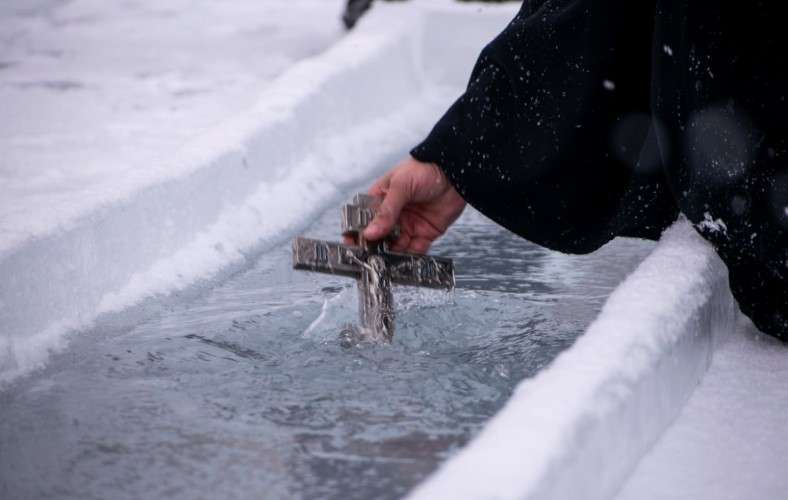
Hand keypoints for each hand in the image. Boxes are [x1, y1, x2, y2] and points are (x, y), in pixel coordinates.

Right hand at [347, 157, 465, 253]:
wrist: (454, 171)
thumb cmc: (424, 169)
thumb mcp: (401, 186)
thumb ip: (386, 211)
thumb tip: (369, 233)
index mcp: (381, 199)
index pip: (365, 218)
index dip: (358, 231)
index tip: (351, 244)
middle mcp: (394, 215)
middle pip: (379, 236)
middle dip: (375, 247)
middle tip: (370, 258)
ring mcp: (409, 225)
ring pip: (396, 246)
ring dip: (392, 255)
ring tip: (387, 264)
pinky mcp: (425, 233)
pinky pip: (415, 250)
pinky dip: (411, 258)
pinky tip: (405, 263)